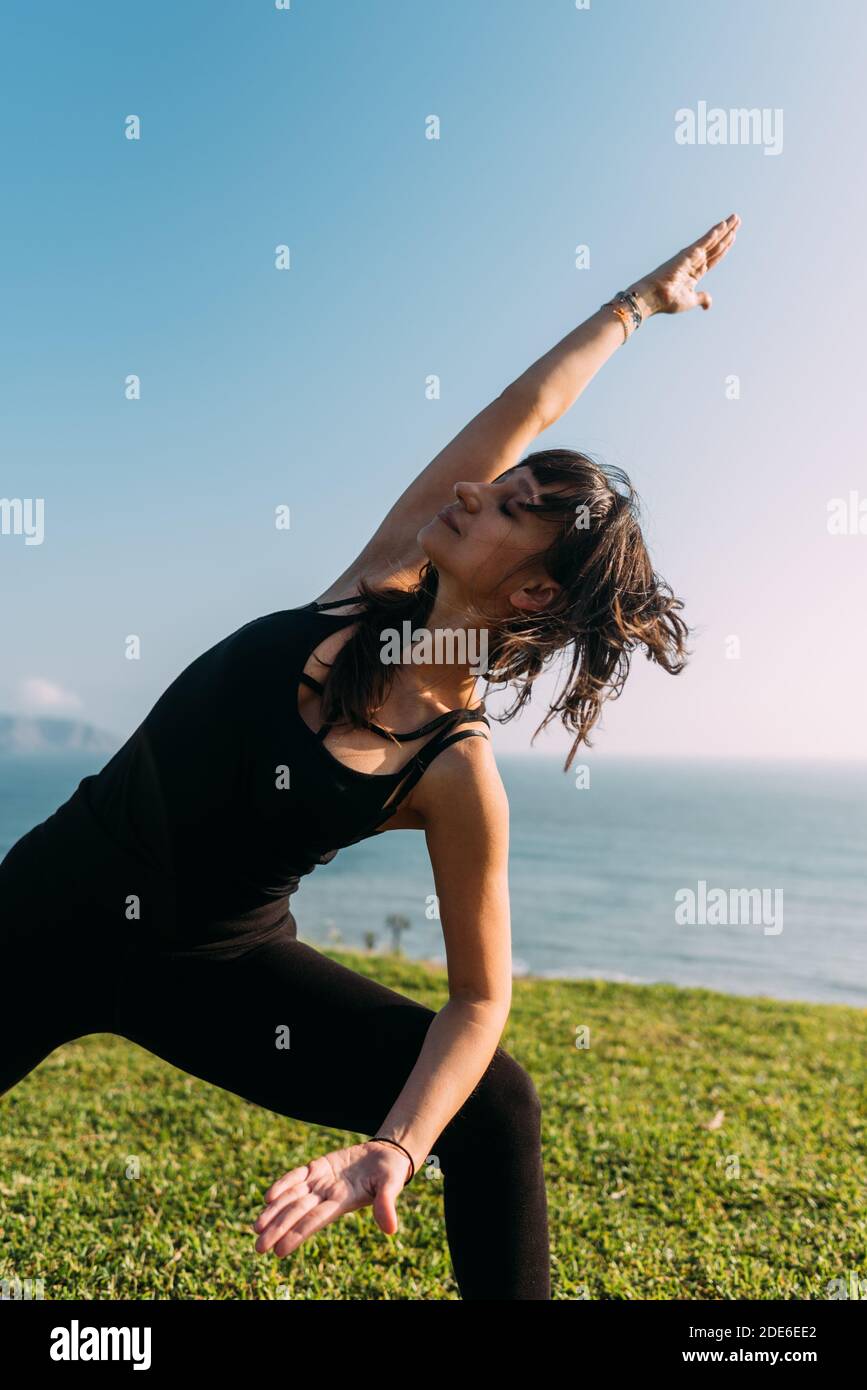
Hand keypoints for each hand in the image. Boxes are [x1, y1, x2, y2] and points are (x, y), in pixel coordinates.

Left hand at [250, 1141, 411, 1257]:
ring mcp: (321, 1181)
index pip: (315, 1221)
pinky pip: (296, 1176)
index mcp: (343, 1202)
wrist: (386, 1155)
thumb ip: (386, 1204)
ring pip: (292, 1197)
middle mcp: (327, 1195)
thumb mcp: (391, 1185)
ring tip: (256, 1227)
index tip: (279, 1251)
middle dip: (277, 1228)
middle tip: (258, 1247)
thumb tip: (391, 1230)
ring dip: (274, 1211)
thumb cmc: (390, 1173)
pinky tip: (268, 1197)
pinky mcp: (318, 1166)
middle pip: (297, 1213)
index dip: (296, 1234)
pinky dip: (283, 1184)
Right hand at [628, 212, 741, 316]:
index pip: (714, 256)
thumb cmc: (668, 300)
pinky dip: (714, 233)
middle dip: (728, 233)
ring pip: (713, 240)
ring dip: (725, 229)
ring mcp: (691, 256)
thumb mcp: (690, 300)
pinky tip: (723, 225)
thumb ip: (701, 298)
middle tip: (737, 219)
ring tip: (735, 218)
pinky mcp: (688, 254)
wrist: (654, 298)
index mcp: (695, 272)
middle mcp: (694, 261)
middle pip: (716, 244)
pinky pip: (704, 242)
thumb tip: (708, 304)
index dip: (725, 247)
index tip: (733, 236)